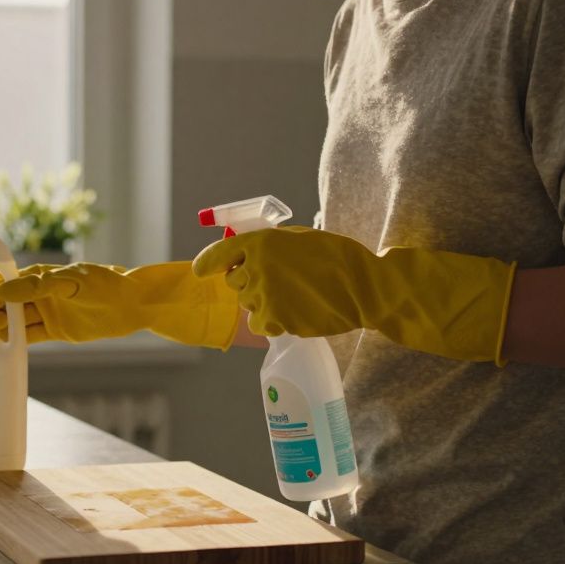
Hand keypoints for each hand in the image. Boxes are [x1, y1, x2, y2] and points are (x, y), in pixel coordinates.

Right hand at [0, 261, 238, 348]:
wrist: (136, 305)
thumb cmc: (107, 284)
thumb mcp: (72, 281)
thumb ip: (38, 286)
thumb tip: (4, 291)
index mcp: (42, 275)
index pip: (8, 281)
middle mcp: (41, 293)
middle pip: (9, 303)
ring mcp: (48, 312)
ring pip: (18, 322)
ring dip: (3, 328)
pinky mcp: (56, 331)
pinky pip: (31, 337)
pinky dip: (17, 343)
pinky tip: (2, 348)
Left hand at [191, 226, 516, 363]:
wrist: (365, 287)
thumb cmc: (338, 258)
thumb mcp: (300, 239)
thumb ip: (271, 247)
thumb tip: (247, 255)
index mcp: (262, 242)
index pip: (221, 253)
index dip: (207, 262)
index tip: (199, 271)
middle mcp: (257, 267)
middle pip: (235, 282)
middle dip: (248, 282)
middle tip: (276, 281)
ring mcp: (265, 296)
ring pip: (248, 305)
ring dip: (262, 302)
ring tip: (293, 296)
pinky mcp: (276, 320)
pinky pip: (260, 324)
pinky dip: (272, 322)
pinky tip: (293, 313)